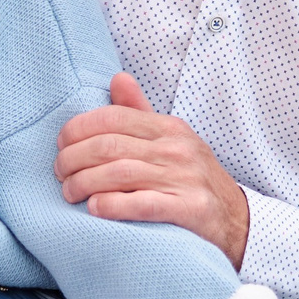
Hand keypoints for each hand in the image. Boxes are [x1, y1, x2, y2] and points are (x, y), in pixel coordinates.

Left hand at [55, 73, 248, 265]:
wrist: (238, 221)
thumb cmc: (194, 180)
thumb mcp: (172, 141)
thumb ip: (141, 112)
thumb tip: (118, 78)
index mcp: (169, 128)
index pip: (113, 117)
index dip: (78, 128)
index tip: (61, 144)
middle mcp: (177, 149)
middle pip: (109, 145)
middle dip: (73, 158)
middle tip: (60, 174)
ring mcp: (184, 179)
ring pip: (119, 173)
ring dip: (84, 183)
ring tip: (70, 193)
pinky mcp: (189, 210)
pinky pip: (142, 204)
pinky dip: (112, 205)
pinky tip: (95, 208)